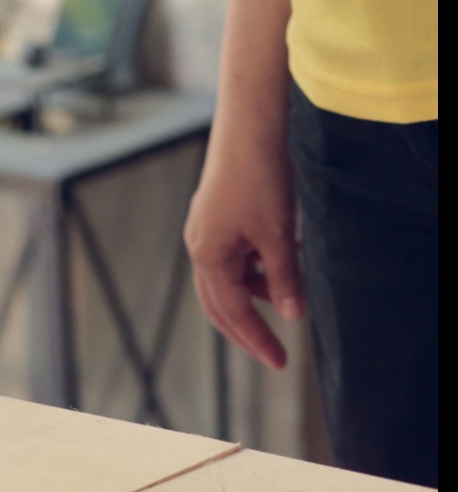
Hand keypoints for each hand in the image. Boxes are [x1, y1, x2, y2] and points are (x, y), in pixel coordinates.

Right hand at [183, 123, 304, 370]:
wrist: (247, 129)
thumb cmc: (259, 179)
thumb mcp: (278, 234)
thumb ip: (284, 277)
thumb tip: (292, 314)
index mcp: (208, 258)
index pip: (234, 312)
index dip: (258, 339)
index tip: (280, 361)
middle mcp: (199, 249)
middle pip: (219, 305)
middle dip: (246, 331)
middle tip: (273, 352)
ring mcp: (204, 233)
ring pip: (227, 280)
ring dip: (255, 295)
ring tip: (288, 295)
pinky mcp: (215, 219)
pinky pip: (232, 257)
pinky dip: (255, 269)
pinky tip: (280, 261)